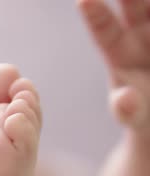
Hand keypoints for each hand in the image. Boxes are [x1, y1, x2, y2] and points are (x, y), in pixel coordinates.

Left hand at [79, 0, 149, 123]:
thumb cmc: (141, 109)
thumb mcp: (134, 114)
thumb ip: (127, 108)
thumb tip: (126, 101)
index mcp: (119, 49)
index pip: (104, 29)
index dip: (95, 15)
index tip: (83, 1)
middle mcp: (141, 31)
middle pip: (136, 5)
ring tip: (149, 2)